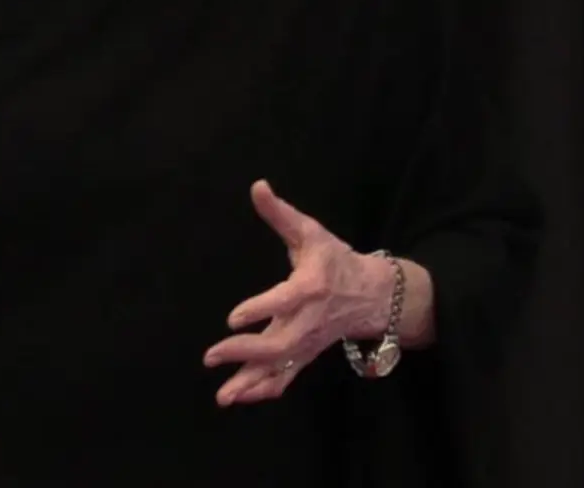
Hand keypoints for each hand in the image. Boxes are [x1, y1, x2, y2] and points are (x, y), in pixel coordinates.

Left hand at [203, 180, 393, 405]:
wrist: (372, 294)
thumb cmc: (335, 260)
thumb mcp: (311, 232)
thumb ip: (280, 214)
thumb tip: (257, 186)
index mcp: (311, 287)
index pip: (286, 300)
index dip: (261, 309)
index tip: (233, 318)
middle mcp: (310, 320)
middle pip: (280, 344)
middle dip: (245, 353)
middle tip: (211, 355)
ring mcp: (308, 342)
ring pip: (281, 368)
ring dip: (251, 382)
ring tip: (223, 395)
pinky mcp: (306, 355)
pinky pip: (286, 378)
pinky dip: (264, 391)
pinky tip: (238, 397)